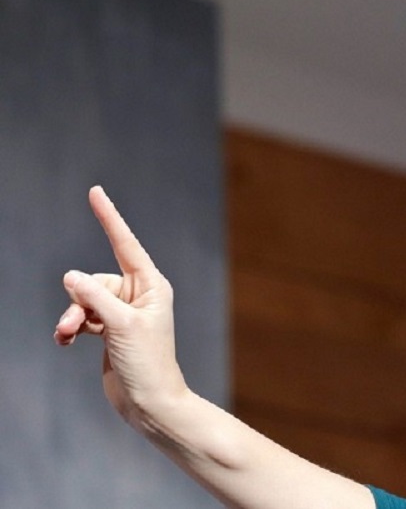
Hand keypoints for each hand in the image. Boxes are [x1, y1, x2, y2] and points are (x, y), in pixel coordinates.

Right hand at [54, 186, 186, 425]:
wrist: (149, 401)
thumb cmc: (146, 363)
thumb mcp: (119, 326)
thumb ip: (94, 297)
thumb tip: (70, 276)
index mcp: (152, 285)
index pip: (125, 244)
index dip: (109, 218)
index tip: (95, 192)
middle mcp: (139, 295)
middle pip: (95, 280)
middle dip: (79, 299)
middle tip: (76, 323)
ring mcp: (123, 312)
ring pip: (84, 299)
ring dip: (71, 316)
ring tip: (65, 335)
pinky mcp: (110, 330)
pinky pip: (82, 316)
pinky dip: (71, 326)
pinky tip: (64, 341)